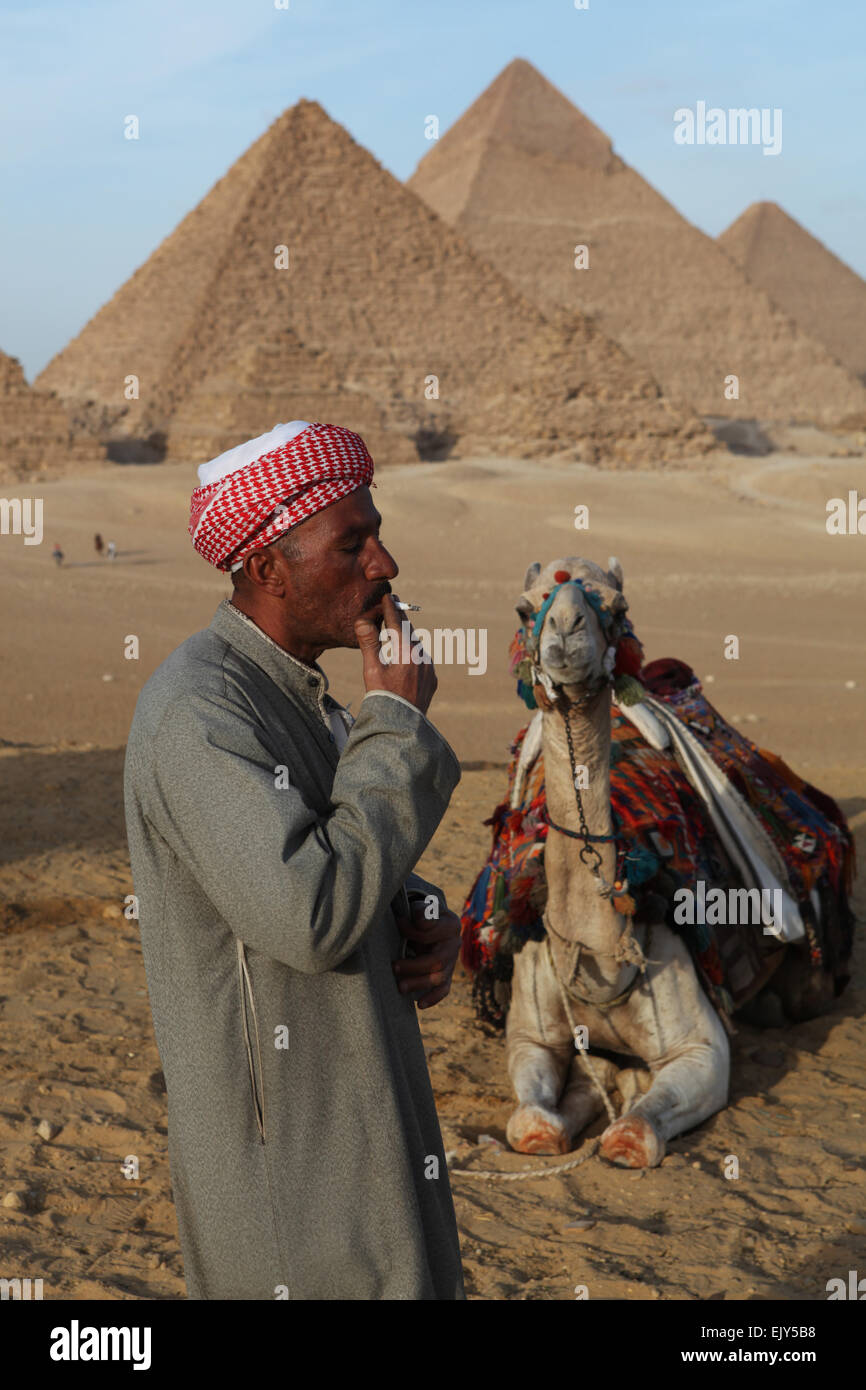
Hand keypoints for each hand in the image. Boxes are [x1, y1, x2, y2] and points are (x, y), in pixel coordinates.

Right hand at [354, 593, 437, 714]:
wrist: (402, 727)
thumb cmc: (383, 699)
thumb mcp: (373, 670)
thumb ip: (369, 644)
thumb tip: (363, 620)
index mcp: (406, 652)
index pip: (397, 623)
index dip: (390, 608)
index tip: (388, 596)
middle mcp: (421, 657)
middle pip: (409, 632)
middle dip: (400, 619)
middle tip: (393, 606)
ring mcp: (429, 669)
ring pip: (417, 646)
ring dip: (406, 637)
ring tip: (397, 630)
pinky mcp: (432, 680)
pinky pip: (422, 660)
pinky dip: (413, 653)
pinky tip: (406, 656)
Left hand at [392, 901, 461, 1009]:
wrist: (430, 922)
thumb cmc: (423, 914)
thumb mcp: (423, 907)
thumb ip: (422, 912)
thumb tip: (419, 920)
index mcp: (451, 925)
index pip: (430, 933)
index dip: (411, 931)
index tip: (398, 923)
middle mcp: (454, 945)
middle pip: (436, 960)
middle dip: (414, 966)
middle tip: (394, 967)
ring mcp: (451, 962)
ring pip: (439, 978)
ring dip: (419, 983)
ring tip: (400, 987)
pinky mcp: (446, 975)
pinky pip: (444, 990)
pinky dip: (433, 998)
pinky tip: (419, 1004)